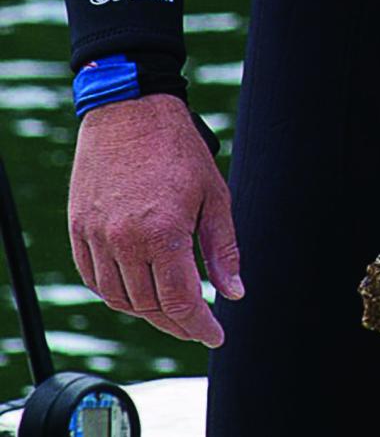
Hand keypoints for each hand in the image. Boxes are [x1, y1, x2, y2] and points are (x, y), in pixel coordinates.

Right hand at [69, 92, 241, 346]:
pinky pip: (95, 279)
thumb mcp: (214, 194)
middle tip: (197, 323)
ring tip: (171, 307)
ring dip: (146, 310)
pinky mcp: (79, 231)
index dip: (199, 325)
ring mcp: (96, 237)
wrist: (130, 110)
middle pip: (149, 306)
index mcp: (162, 232)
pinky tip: (137, 287)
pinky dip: (116, 291)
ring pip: (119, 298)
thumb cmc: (178, 148)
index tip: (215, 334)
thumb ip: (223, 248)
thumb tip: (234, 292)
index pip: (179, 301)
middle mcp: (124, 241)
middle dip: (176, 322)